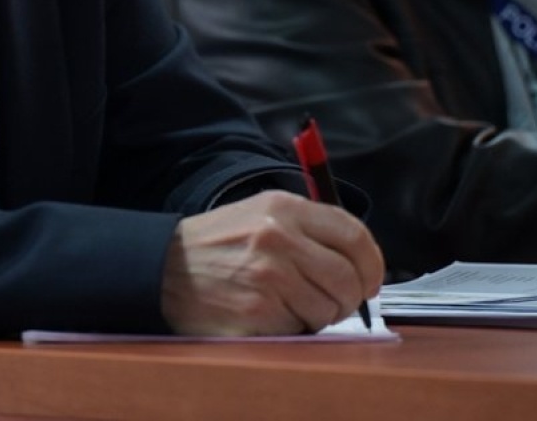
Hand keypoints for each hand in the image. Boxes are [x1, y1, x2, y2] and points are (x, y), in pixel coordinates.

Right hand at [160, 190, 383, 335]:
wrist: (164, 267)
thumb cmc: (219, 244)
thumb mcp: (261, 212)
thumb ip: (309, 227)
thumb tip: (359, 260)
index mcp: (285, 208)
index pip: (354, 236)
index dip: (372, 264)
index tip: (370, 280)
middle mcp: (278, 238)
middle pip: (348, 277)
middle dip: (350, 297)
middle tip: (338, 303)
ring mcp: (268, 276)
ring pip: (328, 308)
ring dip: (320, 316)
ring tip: (294, 307)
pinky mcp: (257, 312)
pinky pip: (300, 329)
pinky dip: (294, 328)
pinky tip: (272, 315)